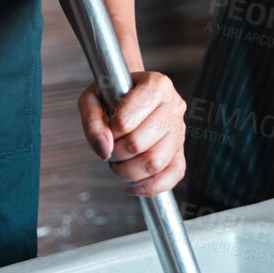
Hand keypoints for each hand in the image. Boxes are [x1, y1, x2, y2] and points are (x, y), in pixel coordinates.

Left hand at [78, 71, 186, 196]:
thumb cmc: (113, 92)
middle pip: (139, 144)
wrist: (131, 90)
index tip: (108, 127)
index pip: (126, 120)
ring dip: (128, 171)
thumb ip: (93, 120)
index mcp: (156, 85)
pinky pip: (174, 175)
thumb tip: (104, 148)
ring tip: (120, 162)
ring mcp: (179, 129)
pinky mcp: (180, 150)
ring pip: (155, 163)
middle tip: (110, 147)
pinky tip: (134, 185)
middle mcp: (173, 105)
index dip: (110, 130)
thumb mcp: (93, 98)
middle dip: (116, 152)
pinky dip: (152, 186)